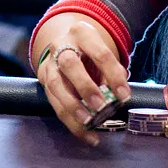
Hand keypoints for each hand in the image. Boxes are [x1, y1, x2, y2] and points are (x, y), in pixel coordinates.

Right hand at [34, 14, 129, 144]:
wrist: (66, 44)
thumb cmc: (91, 53)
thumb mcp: (103, 53)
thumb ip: (111, 73)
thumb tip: (118, 97)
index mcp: (82, 33)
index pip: (100, 54)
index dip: (113, 75)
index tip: (124, 96)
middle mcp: (61, 46)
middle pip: (70, 64)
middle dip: (85, 86)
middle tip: (100, 106)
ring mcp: (49, 63)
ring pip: (55, 85)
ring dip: (72, 106)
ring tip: (88, 123)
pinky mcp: (43, 80)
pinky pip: (53, 102)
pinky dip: (70, 121)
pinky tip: (85, 134)